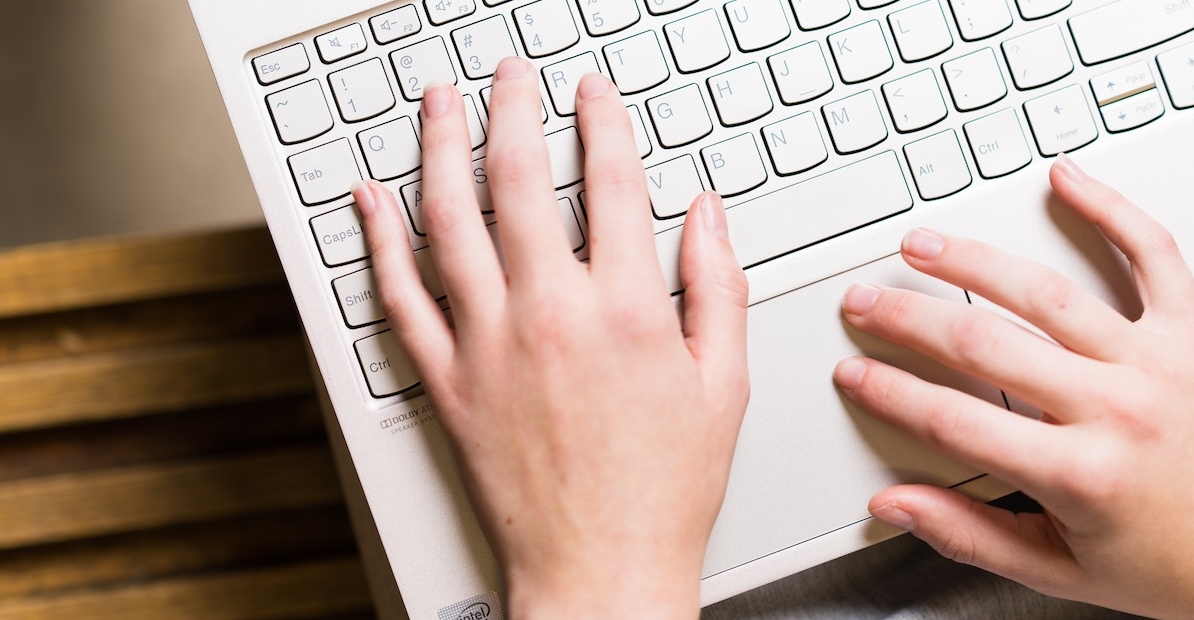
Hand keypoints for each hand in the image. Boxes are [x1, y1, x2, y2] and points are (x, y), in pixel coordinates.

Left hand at [352, 58, 749, 616]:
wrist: (600, 567)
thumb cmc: (664, 487)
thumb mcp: (725, 383)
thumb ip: (719, 287)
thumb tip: (705, 215)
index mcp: (625, 310)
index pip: (611, 184)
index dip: (602, 124)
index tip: (593, 94)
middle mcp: (549, 314)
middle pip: (519, 181)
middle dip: (514, 110)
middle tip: (509, 75)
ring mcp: (488, 345)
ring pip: (448, 221)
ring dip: (438, 149)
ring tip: (437, 103)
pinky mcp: (446, 382)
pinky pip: (400, 298)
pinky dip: (379, 243)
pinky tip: (372, 200)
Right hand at [833, 156, 1193, 617]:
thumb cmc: (1174, 567)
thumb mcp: (1059, 570)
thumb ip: (968, 535)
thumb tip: (894, 506)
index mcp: (1078, 474)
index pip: (953, 421)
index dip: (890, 392)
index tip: (854, 371)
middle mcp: (1117, 409)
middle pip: (984, 344)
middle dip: (908, 318)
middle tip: (864, 302)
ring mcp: (1158, 363)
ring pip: (1046, 292)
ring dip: (974, 261)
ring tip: (923, 246)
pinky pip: (1154, 255)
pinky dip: (1111, 209)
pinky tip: (1068, 179)